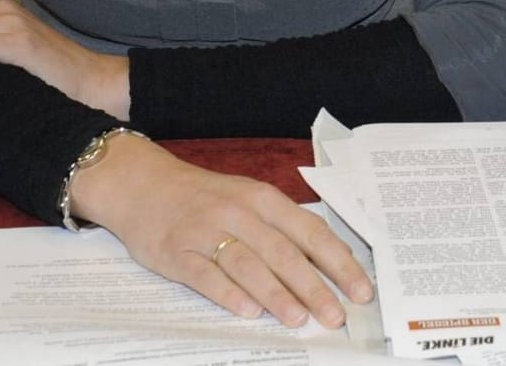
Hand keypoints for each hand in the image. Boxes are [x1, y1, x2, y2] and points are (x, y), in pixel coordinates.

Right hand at [71, 135, 374, 324]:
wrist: (144, 184)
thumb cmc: (207, 198)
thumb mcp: (250, 200)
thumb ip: (286, 228)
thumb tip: (333, 261)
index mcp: (264, 199)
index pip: (311, 233)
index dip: (339, 263)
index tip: (361, 290)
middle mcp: (239, 212)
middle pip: (283, 253)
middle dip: (314, 287)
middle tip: (335, 316)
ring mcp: (206, 231)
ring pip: (248, 265)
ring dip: (276, 294)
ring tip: (298, 319)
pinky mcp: (177, 251)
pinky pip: (206, 274)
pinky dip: (228, 294)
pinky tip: (248, 312)